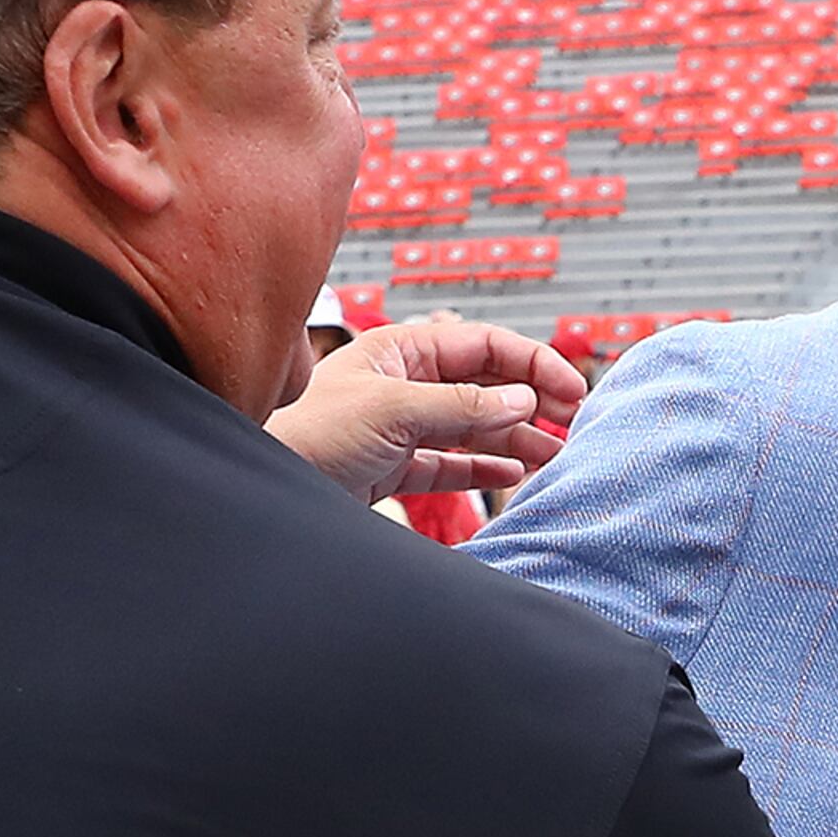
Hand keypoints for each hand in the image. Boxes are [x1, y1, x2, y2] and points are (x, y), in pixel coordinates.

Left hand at [264, 309, 586, 504]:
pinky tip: (514, 474)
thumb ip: (461, 405)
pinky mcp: (393, 467)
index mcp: (401, 350)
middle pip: (483, 385)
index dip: (532, 365)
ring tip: (554, 455)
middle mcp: (403, 384)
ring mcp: (400, 426)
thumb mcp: (393, 411)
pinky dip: (482, 468)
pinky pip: (450, 464)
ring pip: (472, 427)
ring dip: (515, 438)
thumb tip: (522, 398)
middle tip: (571, 424)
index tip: (571, 389)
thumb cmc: (310, 436)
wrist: (265, 491)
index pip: (483, 346)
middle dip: (529, 402)